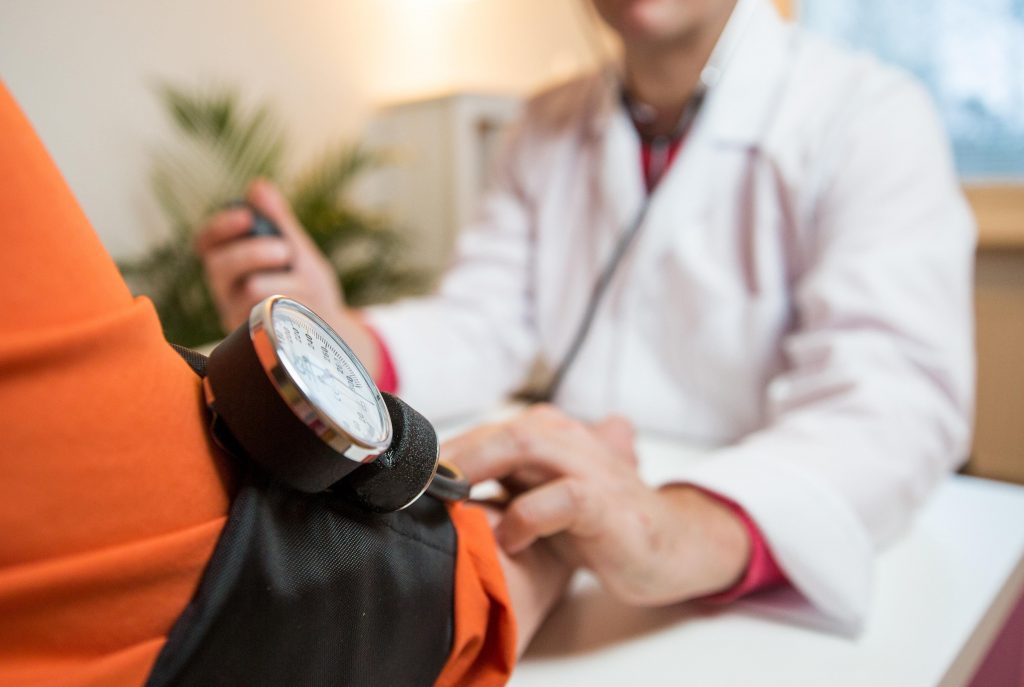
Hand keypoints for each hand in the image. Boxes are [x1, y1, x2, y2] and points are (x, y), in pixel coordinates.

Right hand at [195, 179, 380, 373]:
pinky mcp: (253, 341)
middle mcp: (225, 290)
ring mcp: (236, 316)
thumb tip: (258, 186)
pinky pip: (269, 317)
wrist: (329, 331)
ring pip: (248, 291)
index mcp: (229, 263)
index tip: (246, 215)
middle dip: (253, 252)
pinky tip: (304, 306)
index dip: (220, 227)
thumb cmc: (307, 287)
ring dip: (285, 281)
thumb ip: (277, 221)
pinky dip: (294, 305)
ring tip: (304, 285)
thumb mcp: (297, 251)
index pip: (207, 241)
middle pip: (219, 265)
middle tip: (284, 251)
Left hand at [444, 405, 751, 605]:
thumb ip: (505, 485)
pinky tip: (510, 539)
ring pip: (526, 446)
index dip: (448, 451)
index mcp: (555, 435)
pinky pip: (562, 497)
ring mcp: (592, 468)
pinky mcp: (607, 504)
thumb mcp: (546, 498)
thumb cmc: (601, 525)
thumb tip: (438, 490)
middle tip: (415, 483)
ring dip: (479, 467)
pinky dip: (528, 516)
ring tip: (447, 496)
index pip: (492, 430)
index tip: (409, 476)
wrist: (672, 546)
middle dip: (456, 453)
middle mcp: (571, 440)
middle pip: (502, 430)